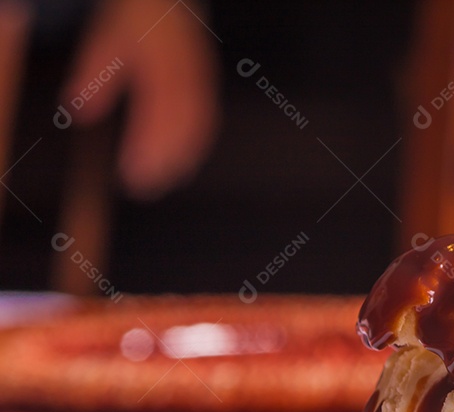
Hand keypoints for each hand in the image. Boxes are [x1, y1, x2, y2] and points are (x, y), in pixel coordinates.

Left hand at [61, 0, 219, 199]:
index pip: (155, 112)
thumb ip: (94, 76)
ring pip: (199, 126)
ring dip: (184, 158)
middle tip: (146, 187)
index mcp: (160, 61)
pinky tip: (185, 162)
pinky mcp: (209, 84)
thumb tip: (81, 115)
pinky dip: (198, 145)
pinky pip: (209, 119)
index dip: (146, 145)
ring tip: (167, 181)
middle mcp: (186, 72)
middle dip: (165, 160)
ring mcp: (201, 79)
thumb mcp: (104, 40)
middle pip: (181, 125)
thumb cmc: (134, 19)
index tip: (131, 171)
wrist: (168, 0)